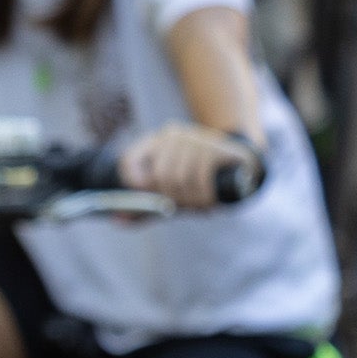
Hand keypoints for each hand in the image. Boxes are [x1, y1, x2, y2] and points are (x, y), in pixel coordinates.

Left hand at [117, 121, 258, 207]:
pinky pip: (202, 179)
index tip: (150, 196)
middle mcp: (172, 135)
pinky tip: (209, 202)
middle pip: (159, 176)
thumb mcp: (168, 194)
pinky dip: (204, 197)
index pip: (128, 162)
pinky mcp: (216, 147)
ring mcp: (195, 139)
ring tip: (200, 205)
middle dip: (172, 199)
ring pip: (181, 180)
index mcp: (154, 143)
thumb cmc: (195, 181)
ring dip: (191, 201)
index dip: (135, 184)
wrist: (239, 164)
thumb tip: (117, 221)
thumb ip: (144, 208)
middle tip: (185, 207)